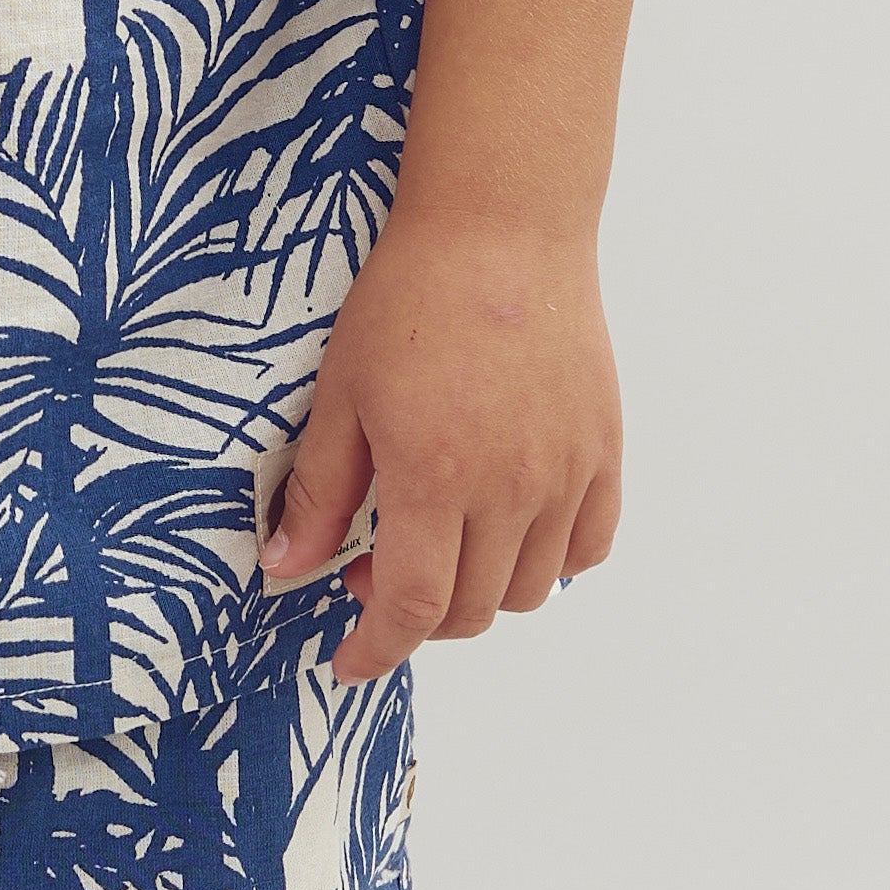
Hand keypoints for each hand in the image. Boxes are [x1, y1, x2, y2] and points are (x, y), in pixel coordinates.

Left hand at [258, 207, 624, 680]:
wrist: (501, 229)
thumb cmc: (411, 300)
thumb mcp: (342, 396)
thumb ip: (320, 494)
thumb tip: (284, 570)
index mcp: (436, 478)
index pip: (413, 608)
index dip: (377, 649)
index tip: (349, 659)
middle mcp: (512, 488)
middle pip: (471, 609)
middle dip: (416, 617)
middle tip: (373, 570)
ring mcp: (567, 472)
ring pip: (531, 587)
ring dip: (479, 592)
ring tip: (440, 541)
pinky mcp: (604, 449)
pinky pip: (588, 545)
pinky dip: (550, 560)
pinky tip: (509, 529)